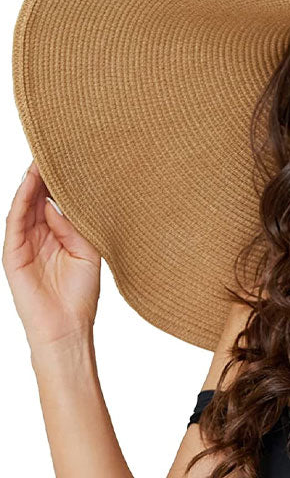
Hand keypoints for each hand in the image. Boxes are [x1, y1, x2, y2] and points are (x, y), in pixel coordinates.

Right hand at [3, 159, 100, 350]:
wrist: (68, 327)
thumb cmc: (81, 295)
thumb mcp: (87, 252)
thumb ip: (76, 226)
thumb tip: (66, 200)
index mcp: (58, 235)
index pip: (57, 202)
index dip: (63, 182)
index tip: (74, 159)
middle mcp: (40, 236)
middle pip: (39, 198)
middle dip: (46, 176)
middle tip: (55, 149)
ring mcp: (24, 244)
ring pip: (25, 205)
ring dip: (32, 182)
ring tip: (41, 159)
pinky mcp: (13, 253)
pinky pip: (15, 221)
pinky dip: (22, 201)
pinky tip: (30, 184)